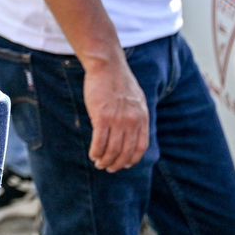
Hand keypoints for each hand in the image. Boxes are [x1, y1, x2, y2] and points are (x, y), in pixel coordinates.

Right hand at [82, 53, 148, 171]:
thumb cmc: (119, 81)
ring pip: (112, 149)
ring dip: (105, 160)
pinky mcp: (101, 117)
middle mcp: (132, 122)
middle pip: (125, 151)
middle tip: (108, 168)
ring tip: (99, 163)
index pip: (140, 147)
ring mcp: (117, 120)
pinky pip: (99, 141)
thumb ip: (136, 116)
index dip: (132, 159)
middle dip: (117, 164)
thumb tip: (132, 132)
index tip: (125, 164)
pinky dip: (96, 151)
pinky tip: (93, 154)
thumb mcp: (136, 100)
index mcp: (142, 118)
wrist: (107, 67)